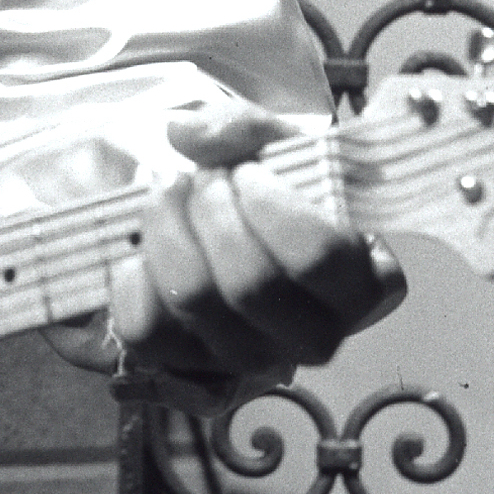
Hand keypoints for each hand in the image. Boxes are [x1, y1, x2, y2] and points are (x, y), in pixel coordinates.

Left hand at [106, 99, 407, 414]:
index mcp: (360, 280)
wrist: (174, 210)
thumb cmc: (239, 178)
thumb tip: (187, 135)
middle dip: (211, 211)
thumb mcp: (255, 138)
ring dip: (166, 229)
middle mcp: (313, 335)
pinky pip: (147, 328)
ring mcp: (248, 360)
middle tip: (200, 178)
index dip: (272, 206)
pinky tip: (142, 254)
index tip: (248, 172)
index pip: (323, 258)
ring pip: (196, 300)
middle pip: (251, 284)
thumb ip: (238, 124)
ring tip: (165, 198)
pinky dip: (133, 276)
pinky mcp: (183, 368)